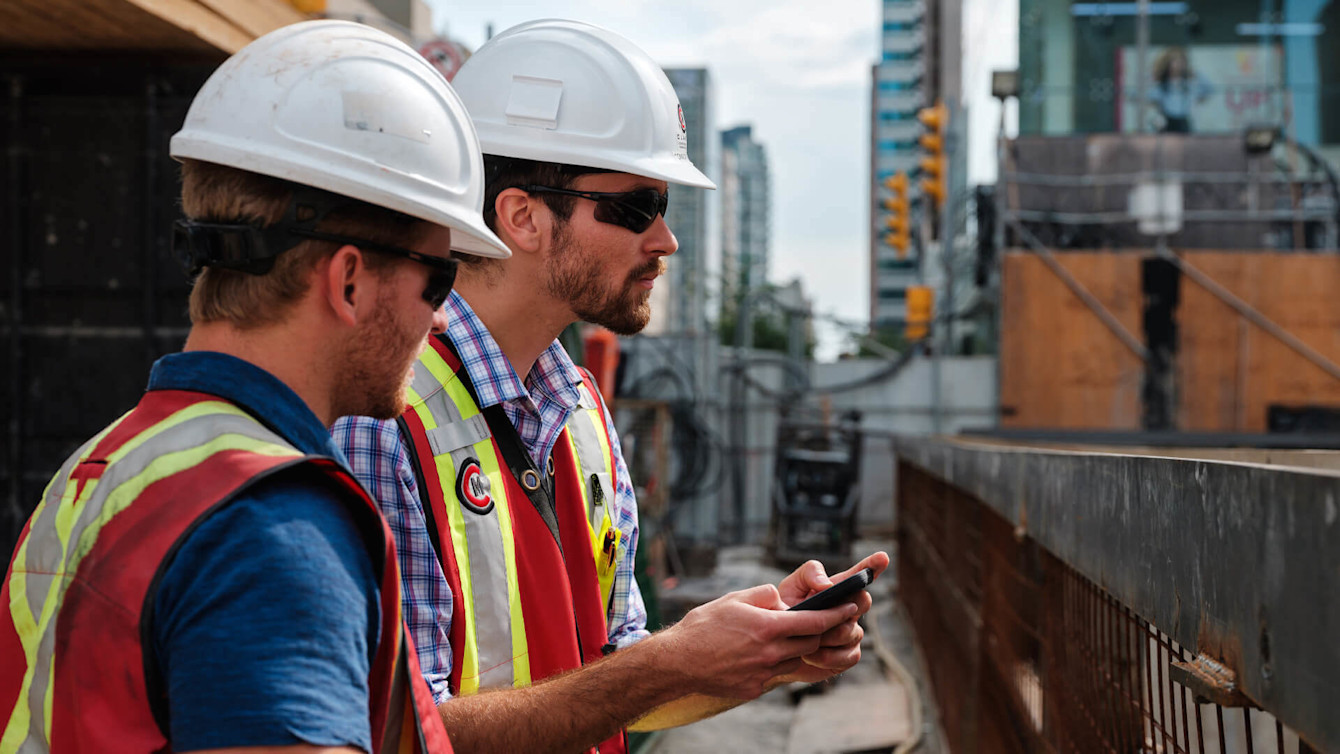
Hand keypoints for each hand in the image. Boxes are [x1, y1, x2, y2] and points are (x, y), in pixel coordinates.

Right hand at [654, 584, 857, 700]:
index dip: (836, 614)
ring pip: (794, 660)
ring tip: (782, 638)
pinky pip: (774, 674)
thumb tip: (782, 599)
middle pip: (810, 644)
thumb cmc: (703, 626)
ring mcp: (762, 674)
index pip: (814, 621)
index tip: (850, 608)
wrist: (677, 662)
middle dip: (818, 632)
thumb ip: (764, 595)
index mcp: (767, 628)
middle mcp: (769, 653)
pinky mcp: (754, 688)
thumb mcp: (734, 599)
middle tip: (820, 621)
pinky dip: (774, 663)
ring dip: (796, 649)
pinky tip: (758, 655)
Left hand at [774, 551, 891, 683]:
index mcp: (837, 588)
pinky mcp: (848, 655)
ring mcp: (851, 632)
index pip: (860, 574)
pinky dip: (826, 657)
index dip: (873, 566)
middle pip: (862, 601)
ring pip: (850, 632)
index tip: (883, 557)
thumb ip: (810, 574)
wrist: (774, 648)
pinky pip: (849, 655)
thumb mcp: (791, 586)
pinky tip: (810, 655)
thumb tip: (827, 584)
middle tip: (816, 616)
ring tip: (803, 638)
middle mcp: (849, 609)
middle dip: (841, 608)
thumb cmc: (784, 612)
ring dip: (824, 637)